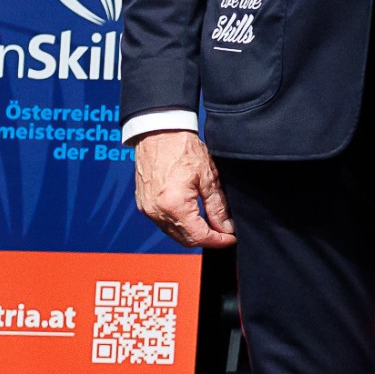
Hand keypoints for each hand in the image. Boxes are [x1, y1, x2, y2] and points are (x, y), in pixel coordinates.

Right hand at [131, 129, 233, 248]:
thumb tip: (226, 227)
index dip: (217, 241)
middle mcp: (156, 211)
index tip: (230, 239)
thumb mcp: (209, 177)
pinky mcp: (144, 204)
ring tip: (212, 225)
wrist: (159, 132)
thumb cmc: (182, 148)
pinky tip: (193, 217)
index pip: (198, 236)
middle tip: (224, 233)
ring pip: (173, 233)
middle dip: (206, 239)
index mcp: (173, 206)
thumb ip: (217, 206)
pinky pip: (163, 223)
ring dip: (192, 233)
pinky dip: (179, 224)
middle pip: (184, 239)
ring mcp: (147, 209)